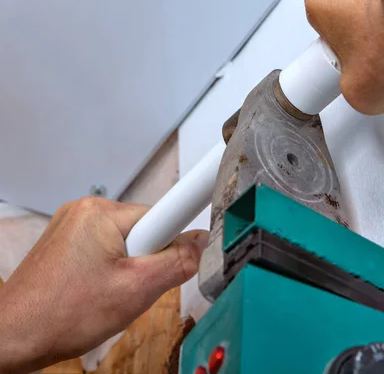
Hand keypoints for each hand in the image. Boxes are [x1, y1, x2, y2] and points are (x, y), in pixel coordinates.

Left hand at [0, 197, 207, 372]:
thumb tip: (202, 242)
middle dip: (150, 259)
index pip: (162, 213)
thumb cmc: (64, 315)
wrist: (13, 337)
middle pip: (147, 228)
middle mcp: (86, 210)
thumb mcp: (137, 290)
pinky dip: (115, 268)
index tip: (192, 244)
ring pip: (130, 240)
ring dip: (133, 266)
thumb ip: (178, 262)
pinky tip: (101, 289)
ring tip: (112, 292)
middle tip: (134, 287)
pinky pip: (110, 247)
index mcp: (101, 213)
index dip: (178, 236)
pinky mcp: (69, 240)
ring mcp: (74, 224)